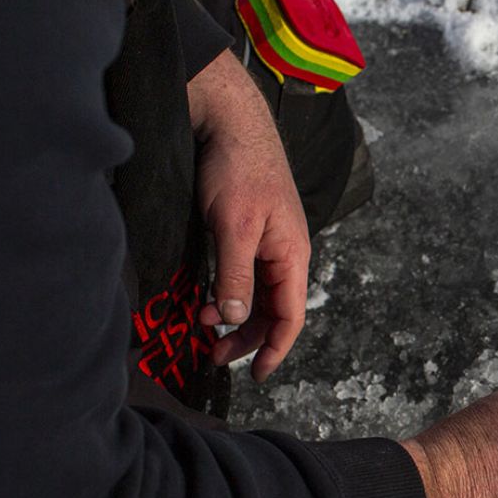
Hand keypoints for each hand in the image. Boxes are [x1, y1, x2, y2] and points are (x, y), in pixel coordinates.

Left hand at [187, 50, 309, 382]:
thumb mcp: (233, 226)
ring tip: (205, 326)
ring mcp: (269, 244)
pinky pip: (246, 277)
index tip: (255, 375)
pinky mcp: (251, 234)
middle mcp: (286, 255)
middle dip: (248, 338)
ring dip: (236, 317)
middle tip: (214, 356)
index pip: (291, 316)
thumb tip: (236, 319)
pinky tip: (209, 299)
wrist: (231, 122)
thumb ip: (236, 275)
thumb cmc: (238, 170)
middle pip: (275, 311)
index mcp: (292, 256)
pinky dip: (229, 295)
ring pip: (259, 296)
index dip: (275, 349)